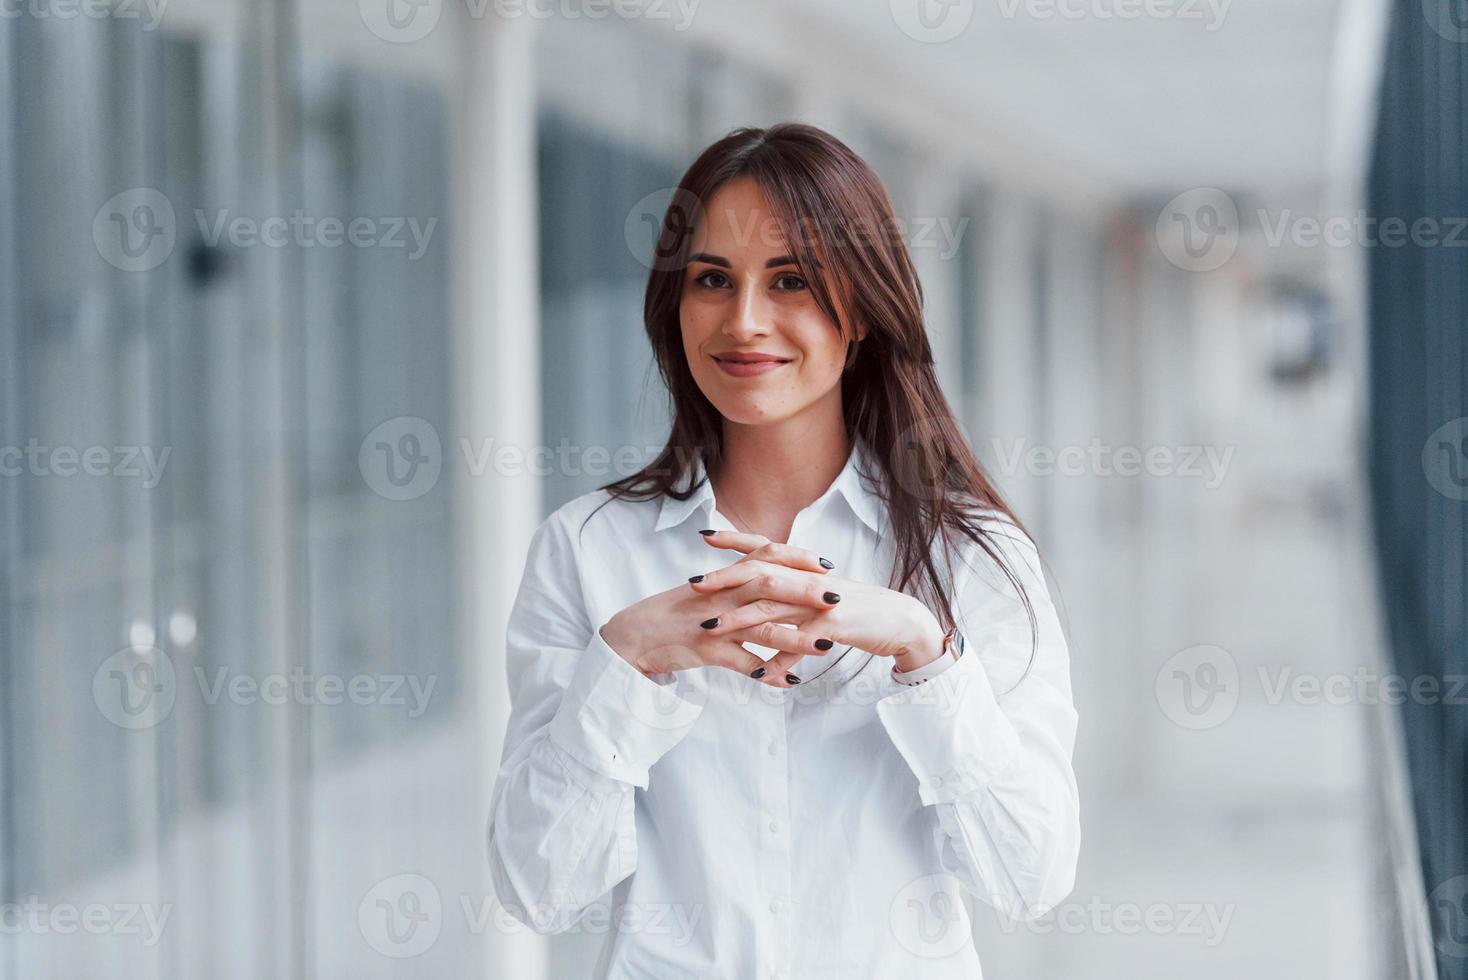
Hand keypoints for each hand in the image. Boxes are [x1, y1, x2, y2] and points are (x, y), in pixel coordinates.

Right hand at [598, 533, 836, 679]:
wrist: (633, 636)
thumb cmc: (671, 613)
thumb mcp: (704, 590)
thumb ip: (735, 581)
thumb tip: (766, 575)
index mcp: (723, 577)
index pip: (764, 556)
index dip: (796, 558)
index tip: (825, 564)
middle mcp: (720, 595)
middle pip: (769, 586)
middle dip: (806, 592)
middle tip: (838, 599)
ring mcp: (714, 623)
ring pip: (762, 627)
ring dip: (798, 637)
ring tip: (827, 646)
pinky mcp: (706, 651)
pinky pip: (743, 663)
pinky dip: (768, 674)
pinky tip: (790, 683)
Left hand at [689, 529, 946, 684]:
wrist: (901, 621)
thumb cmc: (859, 609)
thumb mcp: (822, 595)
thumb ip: (793, 592)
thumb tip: (766, 593)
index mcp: (805, 569)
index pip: (765, 546)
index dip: (735, 539)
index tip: (705, 536)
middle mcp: (809, 579)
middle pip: (760, 573)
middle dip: (724, 578)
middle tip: (694, 584)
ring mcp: (821, 602)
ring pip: (773, 608)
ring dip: (739, 619)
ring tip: (711, 629)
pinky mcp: (833, 627)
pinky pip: (799, 644)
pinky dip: (779, 659)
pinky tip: (760, 673)